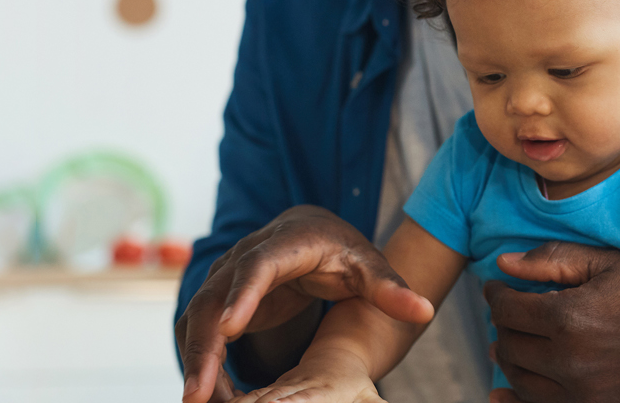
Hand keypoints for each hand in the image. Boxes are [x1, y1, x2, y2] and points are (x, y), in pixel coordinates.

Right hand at [179, 205, 433, 402]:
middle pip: (212, 302)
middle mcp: (243, 259)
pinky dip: (201, 365)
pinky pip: (200, 334)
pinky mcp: (216, 301)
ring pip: (197, 322)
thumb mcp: (367, 266)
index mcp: (284, 245)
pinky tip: (209, 398)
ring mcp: (224, 280)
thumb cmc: (340, 250)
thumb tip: (423, 310)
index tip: (230, 329)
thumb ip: (390, 288)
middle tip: (198, 395)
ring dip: (195, 363)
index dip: (241, 297)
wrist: (307, 233)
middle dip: (203, 350)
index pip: (256, 268)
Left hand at [483, 242, 619, 402]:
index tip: (497, 288)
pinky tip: (502, 392)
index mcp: (570, 318)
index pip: (506, 309)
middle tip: (509, 313)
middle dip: (503, 325)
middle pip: (508, 345)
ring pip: (519, 379)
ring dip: (510, 358)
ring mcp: (582, 393)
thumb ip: (553, 260)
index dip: (495, 295)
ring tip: (514, 341)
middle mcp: (570, 361)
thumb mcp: (611, 264)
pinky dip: (516, 399)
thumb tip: (502, 264)